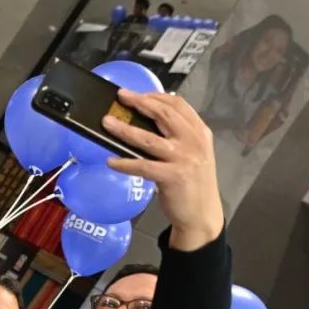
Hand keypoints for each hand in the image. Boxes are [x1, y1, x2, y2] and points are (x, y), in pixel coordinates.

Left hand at [103, 90, 223, 250]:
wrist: (202, 215)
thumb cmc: (193, 182)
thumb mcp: (193, 153)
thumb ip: (179, 135)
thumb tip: (151, 114)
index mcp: (200, 132)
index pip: (178, 105)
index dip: (156, 96)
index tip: (136, 93)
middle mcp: (194, 142)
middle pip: (163, 115)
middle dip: (139, 102)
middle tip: (120, 96)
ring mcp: (184, 159)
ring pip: (148, 138)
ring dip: (124, 129)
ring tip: (106, 123)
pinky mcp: (173, 177)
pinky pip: (142, 166)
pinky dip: (124, 163)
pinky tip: (110, 161)